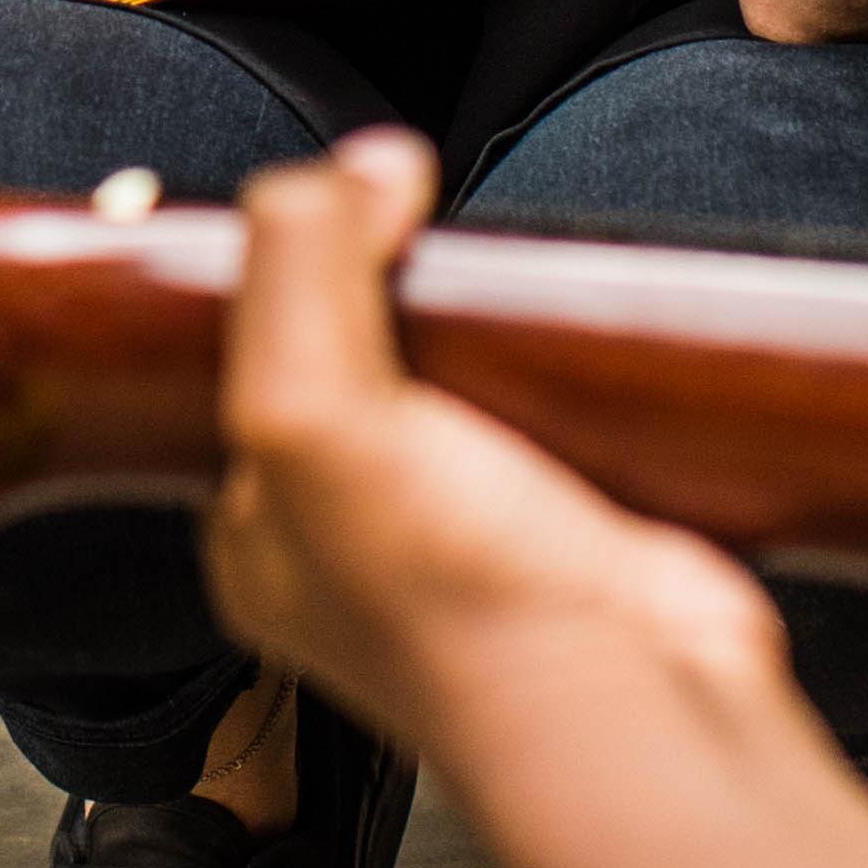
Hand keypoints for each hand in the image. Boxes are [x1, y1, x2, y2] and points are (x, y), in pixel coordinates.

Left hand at [208, 131, 782, 756]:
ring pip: (449, 367)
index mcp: (260, 533)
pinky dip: (553, 344)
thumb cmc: (454, 608)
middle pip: (347, 350)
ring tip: (488, 254)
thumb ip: (299, 268)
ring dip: (470, 304)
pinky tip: (562, 307)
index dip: (268, 269)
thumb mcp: (309, 413)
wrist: (633, 704)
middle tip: (409, 212)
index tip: (319, 196)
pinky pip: (542, 394)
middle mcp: (352, 536)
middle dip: (377, 273)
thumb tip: (364, 163)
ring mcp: (463, 524)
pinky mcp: (564, 508)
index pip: (235, 361)